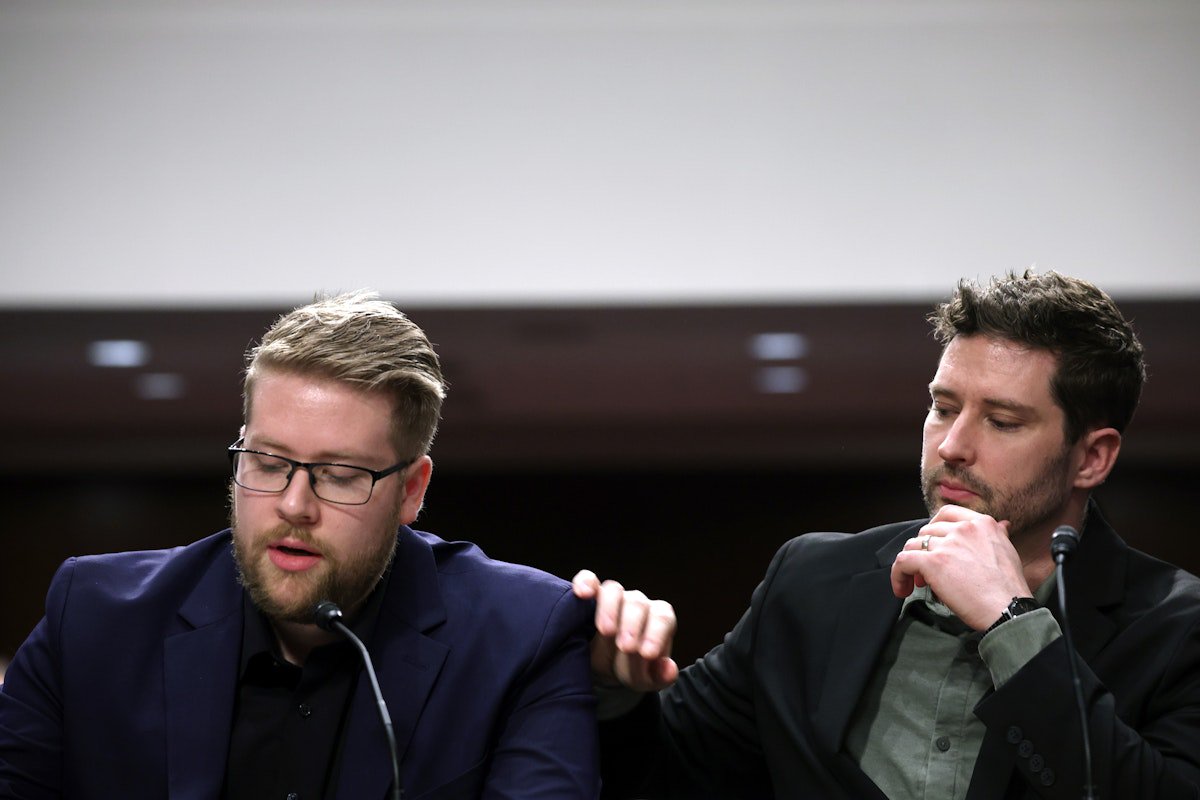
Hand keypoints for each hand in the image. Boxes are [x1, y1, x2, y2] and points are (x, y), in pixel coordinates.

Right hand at [572, 570, 678, 691]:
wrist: (605, 667)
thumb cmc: (631, 668)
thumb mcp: (646, 680)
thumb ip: (659, 676)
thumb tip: (669, 669)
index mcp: (659, 620)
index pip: (662, 618)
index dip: (656, 633)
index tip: (647, 654)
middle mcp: (638, 603)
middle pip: (638, 603)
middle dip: (632, 625)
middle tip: (626, 647)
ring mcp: (614, 598)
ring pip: (614, 590)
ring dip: (610, 608)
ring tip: (606, 630)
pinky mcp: (590, 596)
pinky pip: (588, 580)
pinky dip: (585, 582)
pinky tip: (582, 593)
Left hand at [889, 505, 1032, 629]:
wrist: (1008, 609)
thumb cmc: (1009, 588)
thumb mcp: (1009, 551)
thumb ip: (999, 535)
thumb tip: (1002, 524)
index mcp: (982, 523)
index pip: (946, 513)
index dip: (935, 529)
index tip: (935, 545)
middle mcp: (963, 528)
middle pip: (927, 531)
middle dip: (924, 550)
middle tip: (927, 572)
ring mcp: (947, 544)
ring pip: (913, 545)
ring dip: (911, 564)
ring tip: (918, 583)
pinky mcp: (933, 562)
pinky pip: (903, 561)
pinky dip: (898, 574)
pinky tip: (902, 588)